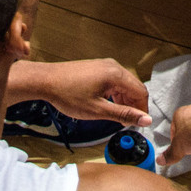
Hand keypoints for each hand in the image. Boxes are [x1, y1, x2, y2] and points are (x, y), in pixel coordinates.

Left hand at [30, 59, 150, 127]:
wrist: (46, 80)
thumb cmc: (67, 94)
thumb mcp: (98, 110)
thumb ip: (123, 114)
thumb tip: (145, 119)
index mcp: (116, 74)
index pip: (141, 92)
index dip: (142, 110)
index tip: (138, 124)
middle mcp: (113, 66)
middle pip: (134, 87)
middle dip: (133, 106)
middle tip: (126, 123)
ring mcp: (104, 65)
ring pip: (124, 85)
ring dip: (124, 101)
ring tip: (116, 117)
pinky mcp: (97, 68)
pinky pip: (114, 81)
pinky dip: (115, 94)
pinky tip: (107, 105)